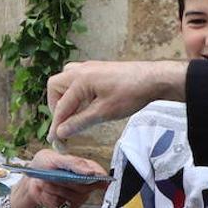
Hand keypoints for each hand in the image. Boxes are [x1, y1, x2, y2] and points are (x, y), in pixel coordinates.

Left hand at [9, 150, 107, 207]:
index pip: (100, 174)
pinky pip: (62, 204)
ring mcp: (78, 197)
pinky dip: (50, 197)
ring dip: (56, 189)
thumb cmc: (45, 165)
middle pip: (85, 187)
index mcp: (85, 168)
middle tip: (55, 176)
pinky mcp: (68, 207)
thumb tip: (90, 172)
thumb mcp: (56, 158)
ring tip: (45, 181)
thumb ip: (74, 163)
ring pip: (72, 197)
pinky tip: (45, 190)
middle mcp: (85, 184)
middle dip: (67, 182)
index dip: (100, 177)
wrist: (30, 179)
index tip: (91, 176)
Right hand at [47, 61, 188, 140]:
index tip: (54, 140)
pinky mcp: (97, 70)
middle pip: (55, 87)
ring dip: (65, 97)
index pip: (61, 106)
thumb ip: (79, 122)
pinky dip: (76, 92)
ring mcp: (89, 68)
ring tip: (74, 114)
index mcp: (79, 79)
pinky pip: (77, 79)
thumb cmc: (130, 94)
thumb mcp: (103, 112)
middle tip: (64, 123)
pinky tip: (86, 104)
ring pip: (65, 80)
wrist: (153, 79)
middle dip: (56, 106)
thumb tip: (61, 132)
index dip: (57, 126)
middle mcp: (80, 70)